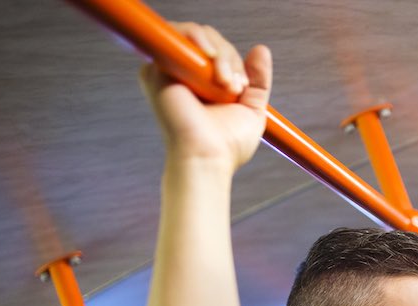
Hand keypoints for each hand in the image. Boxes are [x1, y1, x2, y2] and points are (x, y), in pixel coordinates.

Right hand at [139, 22, 271, 170]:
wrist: (207, 157)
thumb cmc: (227, 144)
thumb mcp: (252, 109)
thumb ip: (258, 80)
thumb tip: (261, 49)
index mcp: (202, 83)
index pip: (219, 51)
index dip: (234, 61)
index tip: (242, 87)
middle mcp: (183, 75)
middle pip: (210, 40)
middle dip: (229, 57)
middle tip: (234, 87)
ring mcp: (168, 71)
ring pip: (197, 35)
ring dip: (219, 53)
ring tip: (226, 83)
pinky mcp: (155, 69)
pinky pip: (176, 35)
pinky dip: (198, 41)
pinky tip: (210, 61)